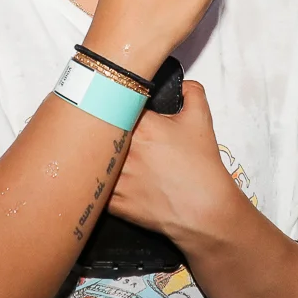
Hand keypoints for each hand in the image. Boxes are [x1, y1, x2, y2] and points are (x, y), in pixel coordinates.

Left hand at [108, 81, 244, 243]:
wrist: (205, 211)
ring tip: (103, 154)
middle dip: (103, 128)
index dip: (118, 105)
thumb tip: (185, 86)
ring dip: (97, 156)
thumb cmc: (202, 169)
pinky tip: (109, 179)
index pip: (117, 105)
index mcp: (142, 127)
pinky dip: (101, 182)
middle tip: (111, 130)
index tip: (120, 106)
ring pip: (92, 160)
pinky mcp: (113, 202)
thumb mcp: (202, 121)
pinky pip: (97, 187)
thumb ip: (192, 93)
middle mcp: (125, 151)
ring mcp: (116, 178)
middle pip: (98, 130)